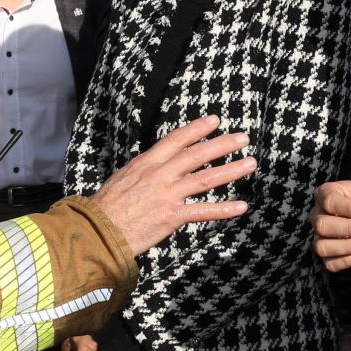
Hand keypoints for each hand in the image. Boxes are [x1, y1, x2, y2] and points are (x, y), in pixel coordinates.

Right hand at [91, 116, 254, 256]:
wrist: (99, 230)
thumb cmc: (107, 205)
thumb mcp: (124, 176)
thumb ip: (144, 168)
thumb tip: (155, 160)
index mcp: (147, 162)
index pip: (177, 139)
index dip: (198, 128)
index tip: (215, 120)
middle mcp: (160, 174)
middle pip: (198, 155)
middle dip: (223, 144)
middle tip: (244, 137)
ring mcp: (168, 195)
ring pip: (206, 179)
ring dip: (231, 170)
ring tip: (251, 163)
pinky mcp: (172, 217)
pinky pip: (203, 211)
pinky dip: (224, 209)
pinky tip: (241, 206)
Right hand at [310, 180, 350, 271]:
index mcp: (325, 194)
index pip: (329, 201)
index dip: (349, 208)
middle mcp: (317, 215)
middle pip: (322, 225)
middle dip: (348, 228)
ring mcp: (319, 236)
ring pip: (321, 246)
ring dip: (347, 246)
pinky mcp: (326, 254)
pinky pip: (329, 263)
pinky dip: (346, 261)